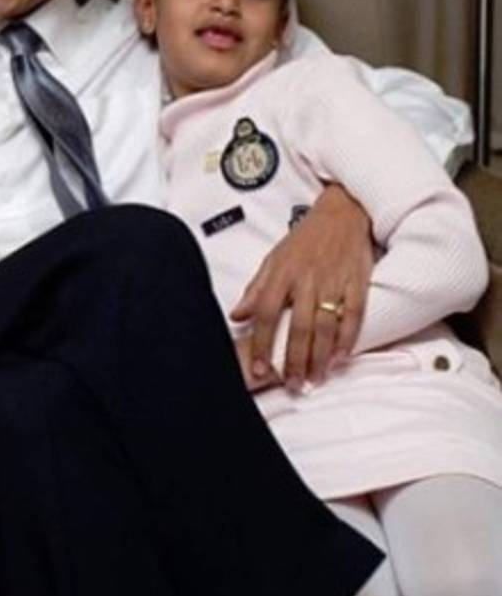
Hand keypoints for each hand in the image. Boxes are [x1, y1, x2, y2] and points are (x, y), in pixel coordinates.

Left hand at [230, 184, 370, 386]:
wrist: (343, 212)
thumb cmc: (306, 238)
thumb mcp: (273, 258)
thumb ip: (255, 289)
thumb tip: (236, 315)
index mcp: (282, 273)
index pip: (266, 313)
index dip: (262, 343)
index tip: (259, 367)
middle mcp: (307, 279)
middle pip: (299, 327)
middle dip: (294, 359)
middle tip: (291, 383)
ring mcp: (334, 282)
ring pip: (326, 326)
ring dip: (320, 356)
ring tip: (314, 378)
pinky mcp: (358, 282)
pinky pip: (354, 315)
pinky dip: (349, 338)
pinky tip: (341, 357)